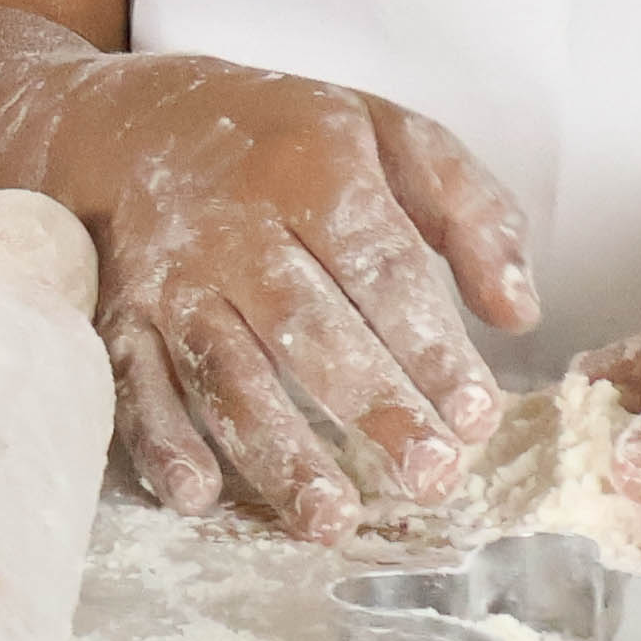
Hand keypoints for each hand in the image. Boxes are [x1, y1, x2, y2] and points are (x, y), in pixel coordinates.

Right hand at [59, 55, 528, 541]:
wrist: (136, 121)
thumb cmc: (290, 140)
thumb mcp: (391, 134)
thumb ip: (469, 212)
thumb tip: (519, 314)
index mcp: (314, 167)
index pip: (382, 266)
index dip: (431, 345)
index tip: (477, 418)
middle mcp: (236, 225)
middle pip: (308, 326)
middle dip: (372, 405)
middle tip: (429, 477)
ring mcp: (171, 277)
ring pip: (224, 370)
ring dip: (274, 449)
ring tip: (330, 520)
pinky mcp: (121, 319)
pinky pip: (135, 386)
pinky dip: (161, 443)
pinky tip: (200, 498)